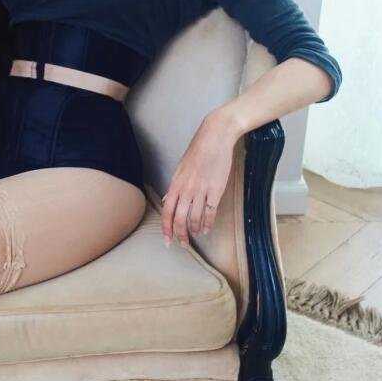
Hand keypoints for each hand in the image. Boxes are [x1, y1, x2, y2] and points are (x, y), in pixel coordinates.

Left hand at [160, 110, 238, 248]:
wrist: (215, 137)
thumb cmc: (199, 150)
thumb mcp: (181, 168)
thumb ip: (176, 186)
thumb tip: (169, 199)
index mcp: (176, 183)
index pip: (167, 211)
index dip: (166, 228)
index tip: (167, 240)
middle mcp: (186, 189)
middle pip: (179, 218)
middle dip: (180, 234)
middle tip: (183, 243)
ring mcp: (201, 190)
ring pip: (195, 218)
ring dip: (195, 229)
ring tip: (196, 233)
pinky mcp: (216, 190)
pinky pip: (210, 212)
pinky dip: (208, 223)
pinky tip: (207, 229)